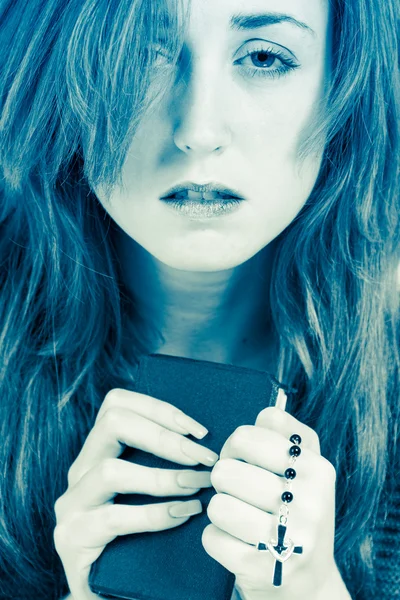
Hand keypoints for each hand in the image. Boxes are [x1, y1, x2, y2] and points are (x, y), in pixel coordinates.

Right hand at [53, 388, 218, 599]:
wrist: (111, 591)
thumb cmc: (142, 535)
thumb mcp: (151, 490)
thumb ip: (165, 462)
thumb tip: (209, 440)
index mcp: (98, 450)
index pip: (117, 403)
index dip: (160, 409)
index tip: (201, 430)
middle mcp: (80, 469)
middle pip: (112, 422)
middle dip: (164, 436)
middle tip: (204, 457)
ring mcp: (71, 503)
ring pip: (110, 470)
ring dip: (162, 476)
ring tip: (198, 487)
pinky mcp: (71, 537)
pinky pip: (113, 518)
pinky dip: (153, 514)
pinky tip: (182, 516)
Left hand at [201, 407, 348, 598]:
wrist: (308, 581)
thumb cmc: (296, 511)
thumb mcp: (304, 469)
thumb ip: (285, 434)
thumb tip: (262, 414)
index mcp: (316, 468)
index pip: (248, 435)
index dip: (235, 445)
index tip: (245, 459)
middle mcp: (309, 502)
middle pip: (225, 470)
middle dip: (224, 480)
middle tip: (239, 491)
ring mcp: (289, 538)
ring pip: (217, 505)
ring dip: (221, 510)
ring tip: (240, 517)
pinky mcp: (263, 568)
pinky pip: (212, 538)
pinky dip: (217, 540)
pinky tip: (239, 542)